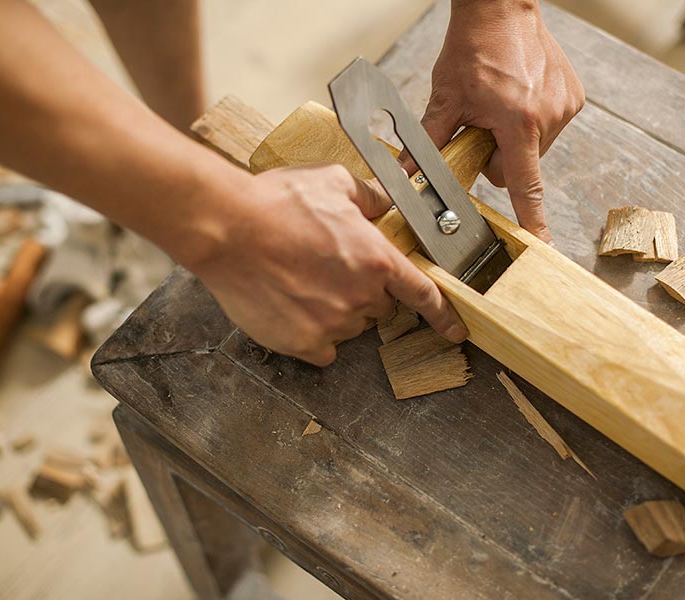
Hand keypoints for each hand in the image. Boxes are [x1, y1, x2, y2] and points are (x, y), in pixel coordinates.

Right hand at [187, 164, 467, 365]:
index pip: (423, 294)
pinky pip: (322, 348)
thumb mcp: (333, 182)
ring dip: (335, 310)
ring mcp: (333, 324)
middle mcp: (362, 297)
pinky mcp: (304, 344)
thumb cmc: (277, 203)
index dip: (443, 315)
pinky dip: (313, 334)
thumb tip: (386, 203)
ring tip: (301, 281)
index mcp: (377, 260)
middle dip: (363, 292)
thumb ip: (370, 196)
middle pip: (378, 307)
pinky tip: (293, 307)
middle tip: (329, 269)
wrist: (228, 229)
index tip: (455, 331)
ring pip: (348, 326)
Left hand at [422, 0, 583, 241]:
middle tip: (482, 126)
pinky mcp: (573, 97)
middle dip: (498, 157)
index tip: (540, 244)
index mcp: (519, 122)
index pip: (524, 186)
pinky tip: (516, 97)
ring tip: (500, 106)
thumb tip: (406, 175)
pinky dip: (529, 123)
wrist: (500, 8)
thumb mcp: (445, 98)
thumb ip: (429, 143)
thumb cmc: (473, 47)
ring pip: (532, 150)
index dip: (531, 220)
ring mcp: (565, 106)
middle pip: (518, 167)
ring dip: (514, 139)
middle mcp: (549, 116)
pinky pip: (546, 129)